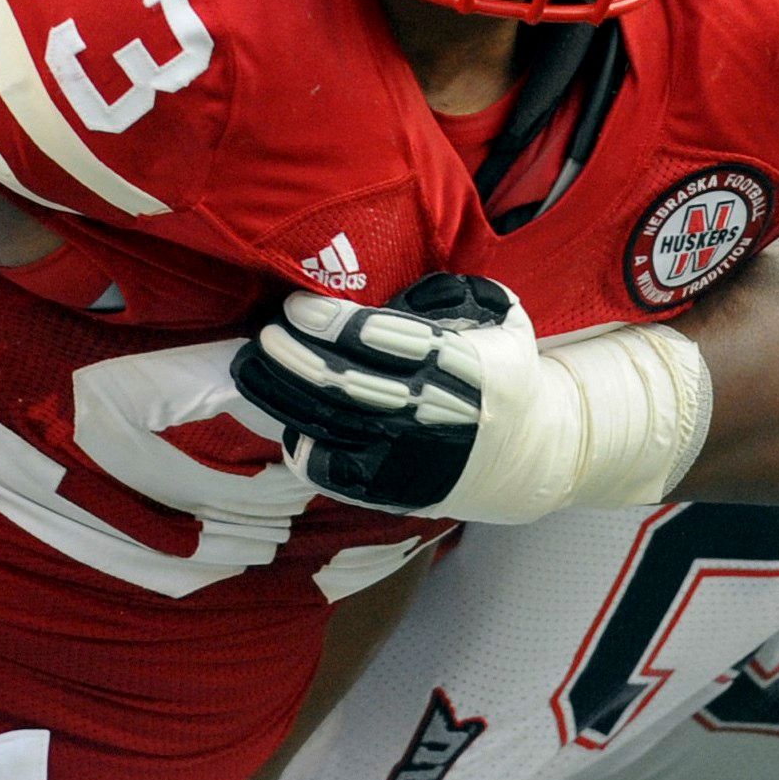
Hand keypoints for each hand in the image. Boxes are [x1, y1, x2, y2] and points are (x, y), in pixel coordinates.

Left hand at [231, 273, 530, 512]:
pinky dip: (301, 439)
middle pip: (348, 384)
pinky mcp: (391, 490)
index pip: (388, 342)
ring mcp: (410, 458)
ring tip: (250, 364)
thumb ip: (455, 294)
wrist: (528, 459)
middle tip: (264, 333)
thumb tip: (393, 289)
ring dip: (282, 392)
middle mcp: (436, 415)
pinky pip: (331, 467)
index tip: (296, 305)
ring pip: (331, 423)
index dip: (336, 323)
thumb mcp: (503, 319)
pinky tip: (282, 412)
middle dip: (297, 357)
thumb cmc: (504, 373)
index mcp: (466, 367)